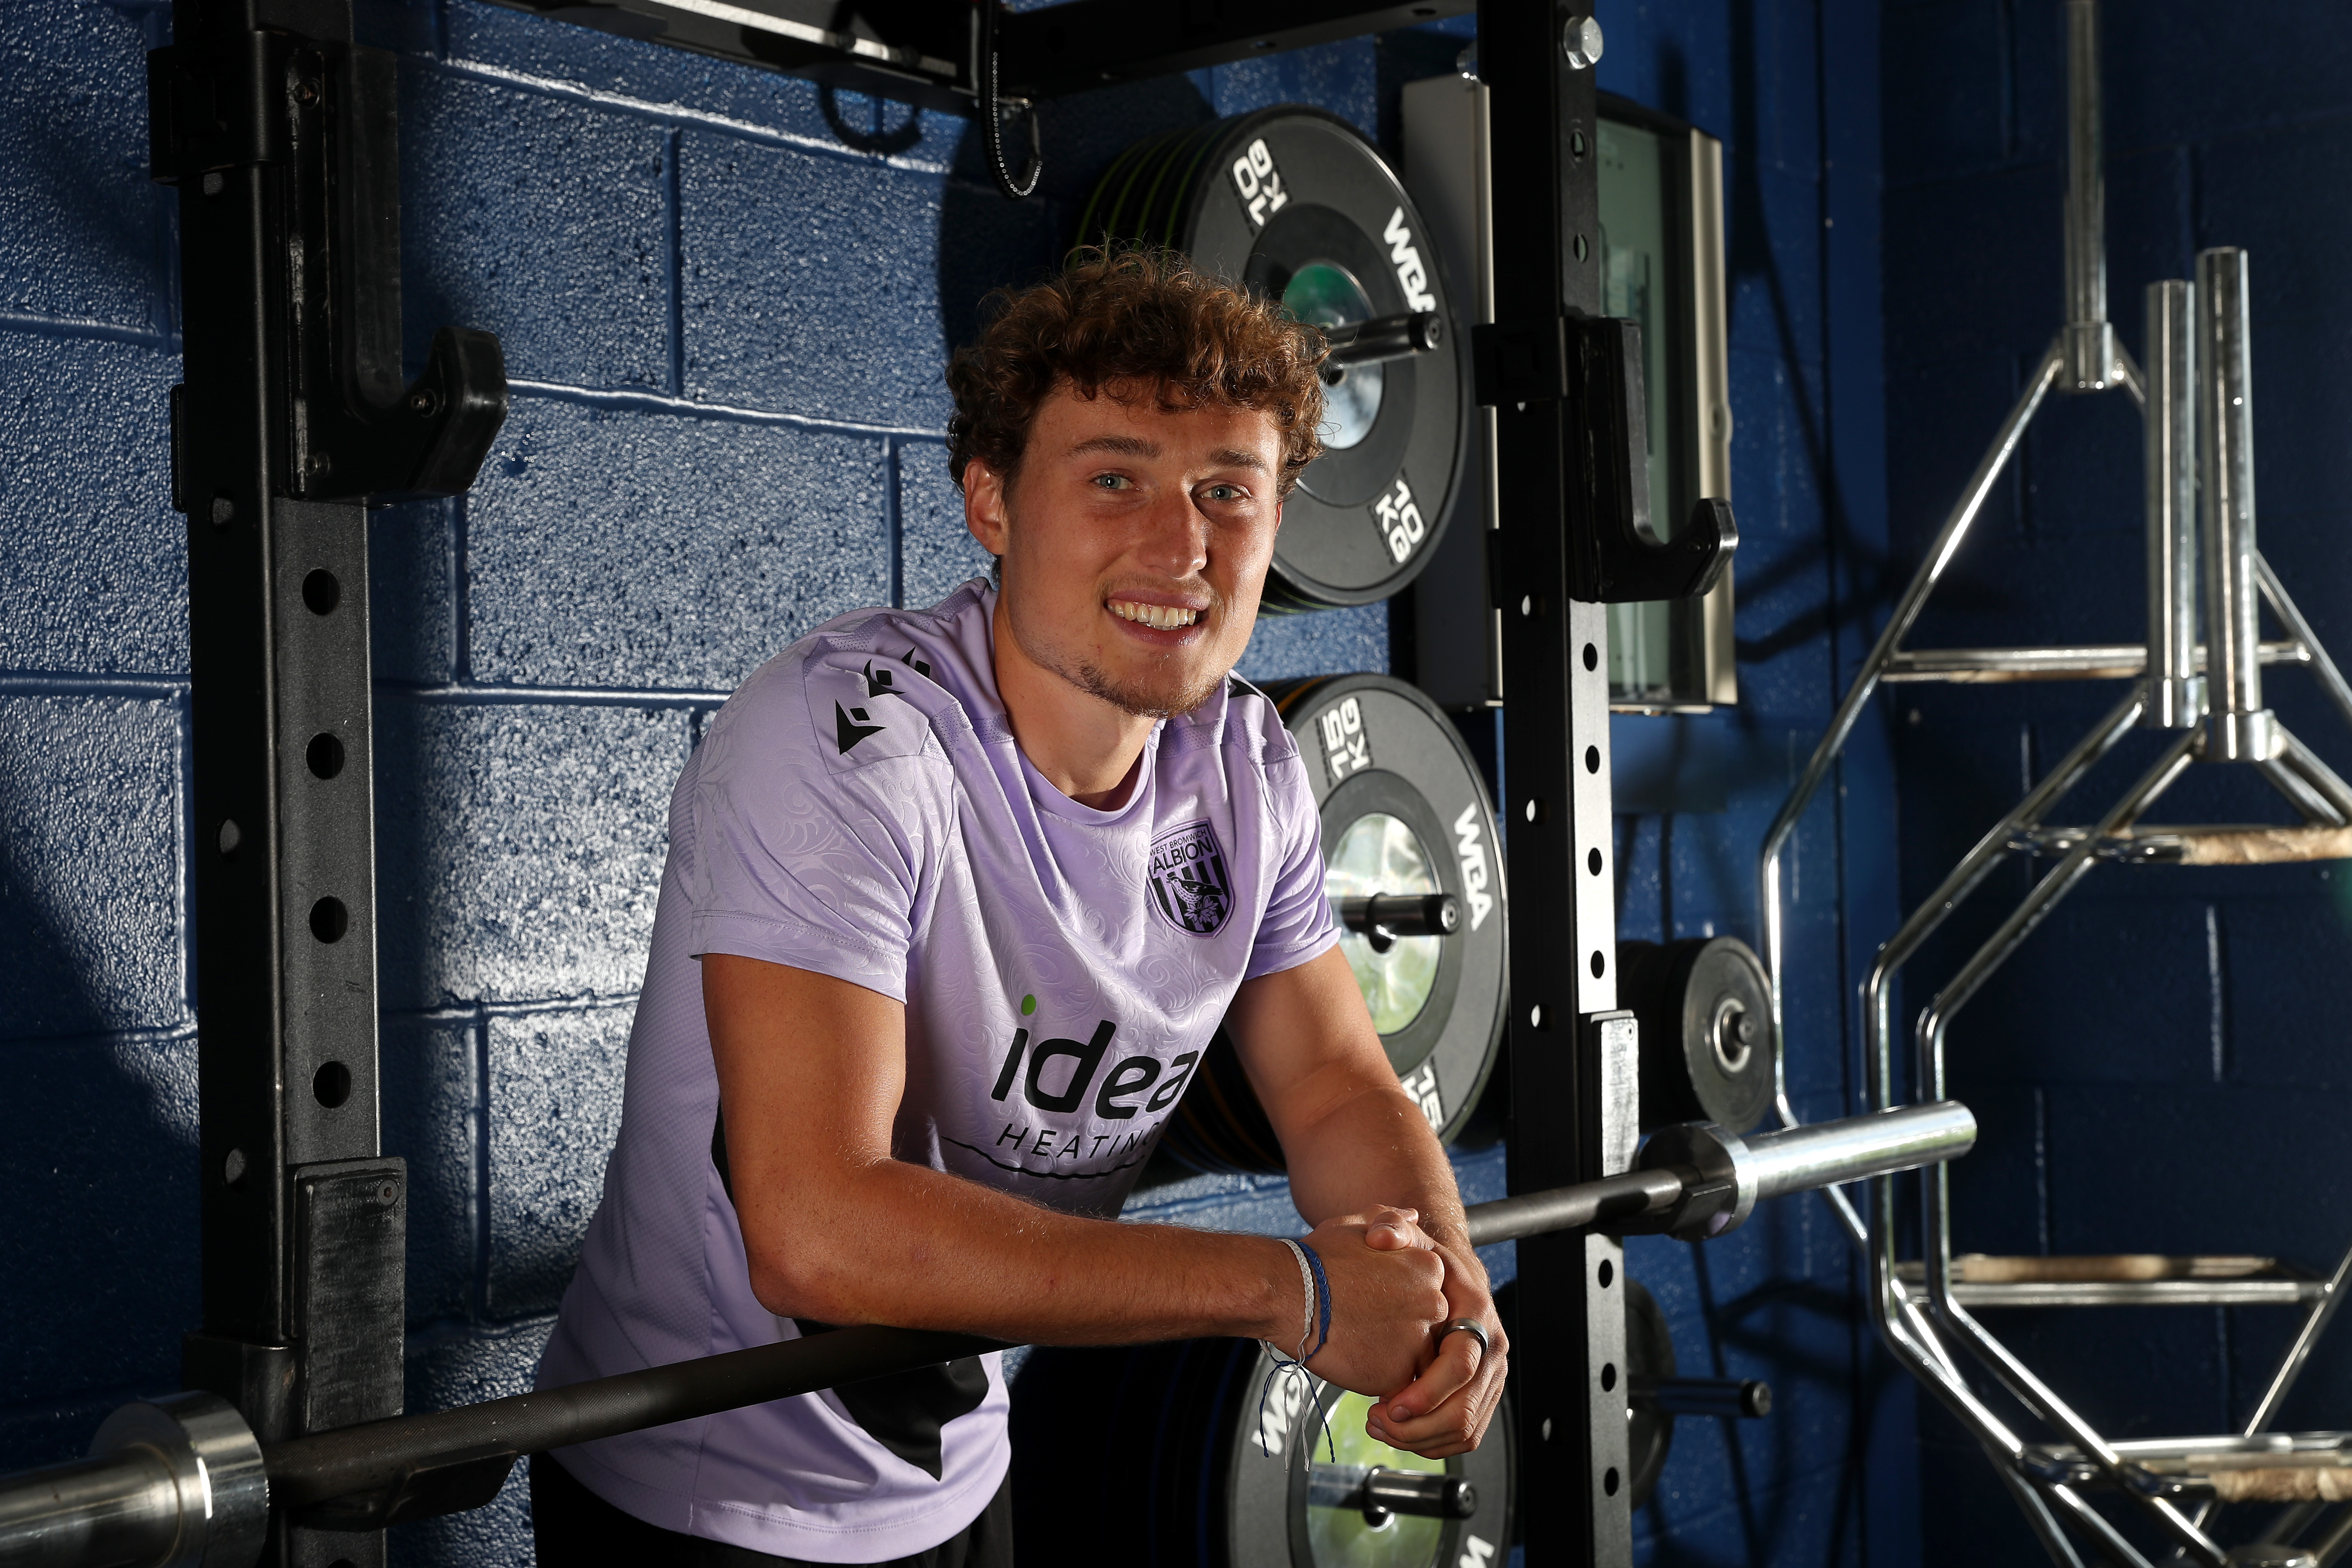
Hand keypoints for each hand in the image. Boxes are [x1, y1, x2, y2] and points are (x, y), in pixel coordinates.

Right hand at [1282, 1209, 1449, 1396]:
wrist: (1288, 1292)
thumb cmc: (1318, 1257)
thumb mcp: (1358, 1224)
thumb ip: (1392, 1221)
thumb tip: (1414, 1217)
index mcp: (1431, 1266)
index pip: (1430, 1294)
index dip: (1399, 1301)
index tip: (1373, 1301)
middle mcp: (1434, 1303)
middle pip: (1428, 1328)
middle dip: (1399, 1330)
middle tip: (1362, 1323)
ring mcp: (1419, 1340)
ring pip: (1416, 1358)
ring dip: (1390, 1355)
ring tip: (1356, 1340)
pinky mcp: (1399, 1373)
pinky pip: (1397, 1383)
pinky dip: (1378, 1377)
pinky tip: (1352, 1357)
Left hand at [1363, 1229, 1507, 1459]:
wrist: (1443, 1274)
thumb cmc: (1422, 1259)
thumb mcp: (1406, 1236)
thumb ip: (1392, 1227)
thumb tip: (1382, 1234)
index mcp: (1477, 1314)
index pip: (1461, 1365)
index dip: (1425, 1391)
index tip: (1389, 1404)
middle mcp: (1491, 1350)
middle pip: (1464, 1409)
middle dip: (1418, 1426)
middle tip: (1377, 1421)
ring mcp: (1489, 1377)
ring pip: (1466, 1430)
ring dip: (1420, 1439)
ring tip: (1380, 1426)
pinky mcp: (1480, 1396)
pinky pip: (1465, 1435)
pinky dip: (1431, 1442)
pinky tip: (1398, 1430)